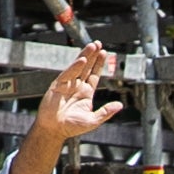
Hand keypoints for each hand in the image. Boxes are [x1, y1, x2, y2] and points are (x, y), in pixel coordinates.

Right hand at [6, 39, 122, 173]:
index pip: (94, 75)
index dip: (99, 64)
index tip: (104, 53)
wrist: (53, 130)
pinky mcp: (58, 85)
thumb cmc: (71, 127)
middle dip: (93, 55)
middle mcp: (77, 86)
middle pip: (87, 67)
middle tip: (98, 43)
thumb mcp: (93, 120)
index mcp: (86, 93)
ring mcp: (68, 84)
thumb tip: (120, 105)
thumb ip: (106, 112)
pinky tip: (82, 60)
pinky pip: (68, 73)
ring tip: (92, 46)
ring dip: (85, 56)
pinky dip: (75, 66)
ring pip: (78, 67)